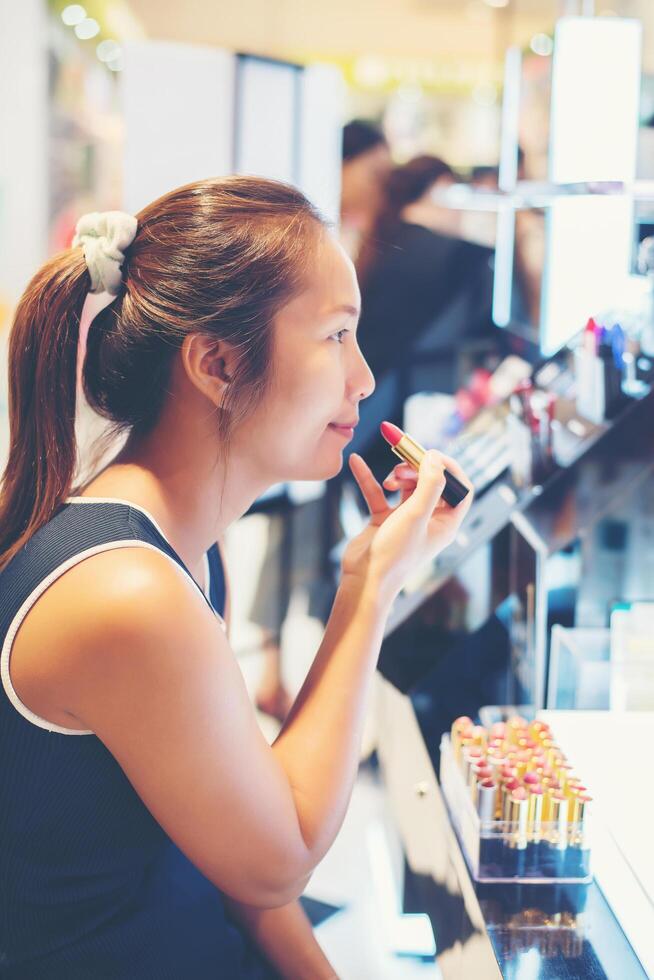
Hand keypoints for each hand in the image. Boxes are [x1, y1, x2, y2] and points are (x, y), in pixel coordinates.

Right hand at [342, 449, 472, 603]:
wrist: (364, 581)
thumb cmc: (394, 555)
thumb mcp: (415, 515)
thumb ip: (429, 484)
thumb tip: (435, 457)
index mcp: (446, 523)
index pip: (460, 488)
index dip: (449, 467)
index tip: (431, 453)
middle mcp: (429, 520)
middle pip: (431, 481)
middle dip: (418, 468)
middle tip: (403, 464)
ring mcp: (406, 520)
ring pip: (406, 485)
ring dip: (397, 475)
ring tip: (389, 481)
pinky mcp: (384, 521)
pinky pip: (378, 493)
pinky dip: (369, 478)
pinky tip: (356, 462)